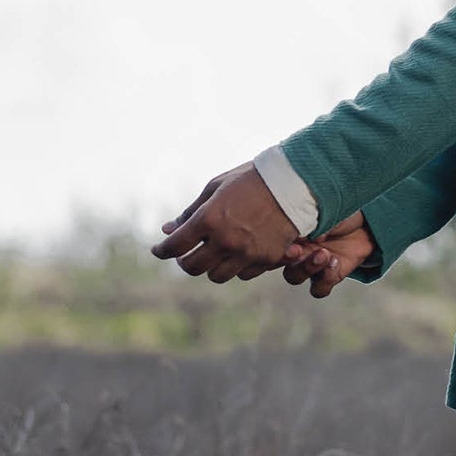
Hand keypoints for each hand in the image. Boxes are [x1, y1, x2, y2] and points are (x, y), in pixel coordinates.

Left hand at [151, 163, 299, 282]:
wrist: (296, 182)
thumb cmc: (252, 179)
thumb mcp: (217, 187)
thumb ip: (191, 211)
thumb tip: (167, 230)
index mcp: (209, 219)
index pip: (175, 247)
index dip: (162, 251)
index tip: (159, 250)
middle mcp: (225, 240)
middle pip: (192, 267)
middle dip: (185, 261)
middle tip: (187, 253)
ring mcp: (247, 253)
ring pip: (216, 276)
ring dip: (211, 266)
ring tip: (215, 253)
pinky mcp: (266, 259)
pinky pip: (243, 274)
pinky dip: (237, 266)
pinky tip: (239, 252)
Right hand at [280, 212, 374, 297]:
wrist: (368, 220)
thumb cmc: (342, 207)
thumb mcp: (325, 207)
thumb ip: (311, 219)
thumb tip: (306, 235)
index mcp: (289, 229)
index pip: (267, 241)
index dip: (271, 244)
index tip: (286, 237)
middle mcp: (295, 248)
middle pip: (272, 263)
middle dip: (283, 259)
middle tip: (299, 250)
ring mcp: (310, 264)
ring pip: (293, 277)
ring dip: (306, 268)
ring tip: (323, 254)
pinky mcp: (328, 276)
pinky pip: (318, 289)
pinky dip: (325, 278)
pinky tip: (335, 262)